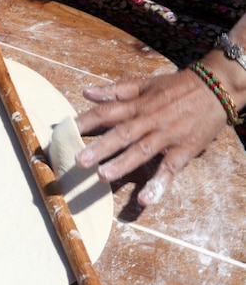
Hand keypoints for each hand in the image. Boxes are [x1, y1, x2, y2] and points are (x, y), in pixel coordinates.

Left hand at [74, 67, 228, 206]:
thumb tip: (87, 92)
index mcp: (137, 105)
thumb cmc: (177, 87)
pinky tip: (145, 200)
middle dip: (100, 147)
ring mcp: (167, 136)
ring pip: (142, 151)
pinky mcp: (184, 150)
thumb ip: (115, 90)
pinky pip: (169, 169)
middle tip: (79, 160)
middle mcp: (149, 120)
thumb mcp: (145, 84)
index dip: (85, 121)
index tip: (65, 131)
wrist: (218, 85)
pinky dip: (158, 185)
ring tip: (103, 176)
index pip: (107, 112)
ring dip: (123, 164)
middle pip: (122, 134)